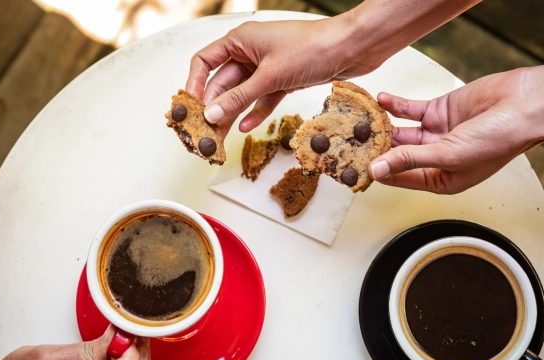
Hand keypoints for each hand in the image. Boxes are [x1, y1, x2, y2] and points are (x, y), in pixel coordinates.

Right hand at [186, 16, 371, 134]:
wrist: (352, 47)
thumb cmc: (312, 48)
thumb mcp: (270, 76)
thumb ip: (240, 96)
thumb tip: (212, 113)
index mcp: (240, 40)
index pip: (205, 61)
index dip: (195, 85)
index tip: (191, 108)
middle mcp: (250, 51)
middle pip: (223, 82)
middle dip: (215, 106)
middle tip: (206, 132)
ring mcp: (268, 66)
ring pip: (243, 93)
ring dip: (232, 113)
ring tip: (221, 136)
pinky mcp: (284, 79)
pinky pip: (263, 98)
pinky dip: (256, 111)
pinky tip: (246, 127)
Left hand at [368, 48, 543, 193]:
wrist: (525, 105)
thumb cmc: (499, 140)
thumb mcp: (447, 155)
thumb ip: (409, 160)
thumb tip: (378, 170)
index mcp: (443, 181)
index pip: (401, 179)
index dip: (380, 173)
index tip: (356, 167)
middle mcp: (438, 159)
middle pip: (398, 155)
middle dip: (377, 148)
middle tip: (353, 141)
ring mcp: (438, 134)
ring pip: (401, 132)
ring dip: (383, 126)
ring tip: (363, 121)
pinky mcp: (440, 111)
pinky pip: (411, 110)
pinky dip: (396, 105)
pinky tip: (381, 101)